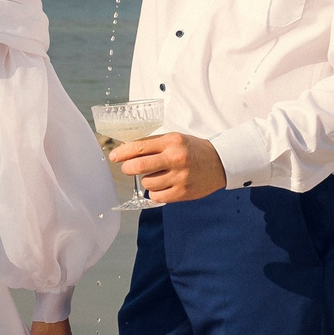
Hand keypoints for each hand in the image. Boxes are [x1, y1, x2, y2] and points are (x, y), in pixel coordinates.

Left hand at [112, 132, 227, 203]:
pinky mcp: (182, 192)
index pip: (139, 147)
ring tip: (157, 175)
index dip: (122, 153)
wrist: (220, 163)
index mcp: (172, 141)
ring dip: (146, 180)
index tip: (114, 156)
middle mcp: (175, 158)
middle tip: (128, 168)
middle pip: (138, 166)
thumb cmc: (193, 149)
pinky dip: (155, 191)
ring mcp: (180, 177)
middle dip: (127, 168)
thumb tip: (126, 149)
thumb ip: (153, 144)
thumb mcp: (175, 139)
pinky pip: (156, 195)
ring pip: (147, 182)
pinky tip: (163, 185)